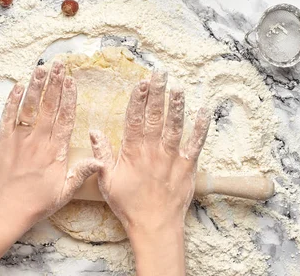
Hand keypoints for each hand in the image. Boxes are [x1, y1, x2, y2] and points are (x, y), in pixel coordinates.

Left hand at [0, 63, 101, 275]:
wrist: (6, 209)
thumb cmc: (36, 203)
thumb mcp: (64, 192)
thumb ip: (81, 172)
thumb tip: (100, 159)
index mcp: (55, 151)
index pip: (65, 118)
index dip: (69, 98)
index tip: (72, 82)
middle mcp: (38, 140)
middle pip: (48, 106)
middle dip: (54, 84)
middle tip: (59, 66)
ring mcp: (18, 138)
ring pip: (29, 106)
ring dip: (35, 86)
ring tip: (41, 68)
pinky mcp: (2, 140)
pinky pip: (8, 116)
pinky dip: (12, 100)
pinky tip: (18, 86)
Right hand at [90, 71, 209, 275]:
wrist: (154, 226)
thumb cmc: (128, 205)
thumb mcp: (107, 181)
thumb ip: (101, 155)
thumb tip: (94, 132)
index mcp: (132, 152)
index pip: (134, 119)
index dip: (137, 99)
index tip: (140, 83)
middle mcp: (152, 151)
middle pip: (155, 117)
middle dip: (157, 93)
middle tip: (160, 74)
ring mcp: (171, 158)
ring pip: (174, 126)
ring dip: (176, 106)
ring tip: (178, 87)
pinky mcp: (187, 167)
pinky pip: (195, 145)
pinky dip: (200, 129)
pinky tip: (204, 112)